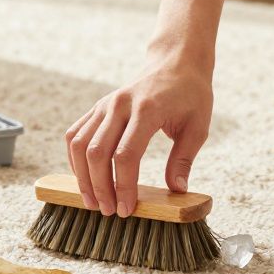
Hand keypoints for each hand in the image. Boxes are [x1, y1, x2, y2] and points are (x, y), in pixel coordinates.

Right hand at [65, 57, 211, 216]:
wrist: (175, 61)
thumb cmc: (190, 94)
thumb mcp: (198, 126)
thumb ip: (183, 159)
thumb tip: (176, 190)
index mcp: (147, 109)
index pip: (126, 154)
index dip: (123, 186)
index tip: (126, 209)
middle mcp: (120, 105)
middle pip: (97, 152)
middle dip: (99, 187)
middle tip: (109, 211)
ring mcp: (105, 105)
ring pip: (79, 144)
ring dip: (82, 176)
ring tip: (92, 201)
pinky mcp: (97, 107)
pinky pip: (75, 134)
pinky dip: (75, 159)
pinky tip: (84, 178)